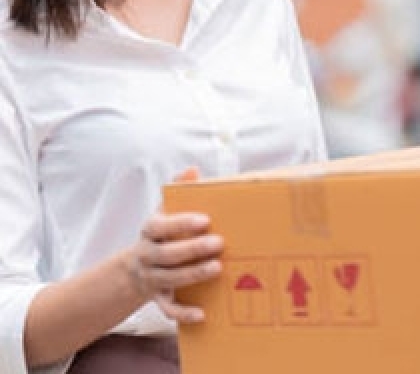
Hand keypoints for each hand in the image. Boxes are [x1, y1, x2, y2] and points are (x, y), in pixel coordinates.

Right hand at [124, 168, 223, 322]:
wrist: (137, 267)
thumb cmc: (162, 232)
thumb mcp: (166, 210)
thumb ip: (179, 190)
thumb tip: (192, 169)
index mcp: (150, 231)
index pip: (161, 226)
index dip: (181, 223)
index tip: (205, 220)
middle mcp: (148, 255)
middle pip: (166, 254)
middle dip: (193, 249)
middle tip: (219, 242)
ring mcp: (152, 278)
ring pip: (170, 279)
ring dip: (193, 275)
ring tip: (217, 268)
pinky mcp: (158, 298)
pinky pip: (168, 309)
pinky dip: (183, 313)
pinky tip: (202, 313)